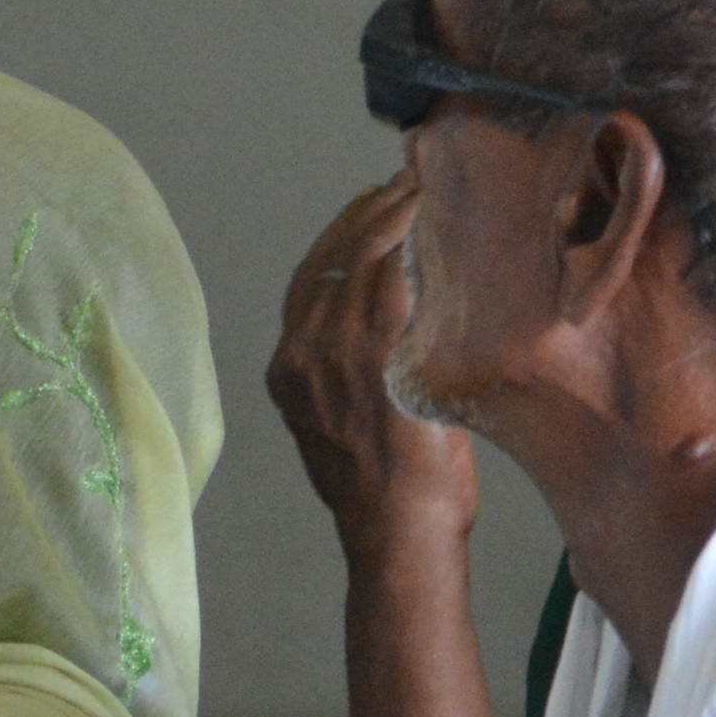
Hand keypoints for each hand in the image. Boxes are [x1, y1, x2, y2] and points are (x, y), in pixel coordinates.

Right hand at [270, 172, 477, 551]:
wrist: (396, 537)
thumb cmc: (384, 494)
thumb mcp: (340, 427)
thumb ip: (349, 376)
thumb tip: (391, 340)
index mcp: (285, 369)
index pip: (310, 279)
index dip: (341, 235)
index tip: (371, 206)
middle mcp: (301, 352)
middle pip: (332, 256)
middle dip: (367, 210)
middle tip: (402, 180)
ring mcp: (336, 350)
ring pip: (362, 254)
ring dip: (392, 210)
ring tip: (420, 185)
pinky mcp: (377, 353)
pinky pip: (391, 273)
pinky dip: (410, 235)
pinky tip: (429, 214)